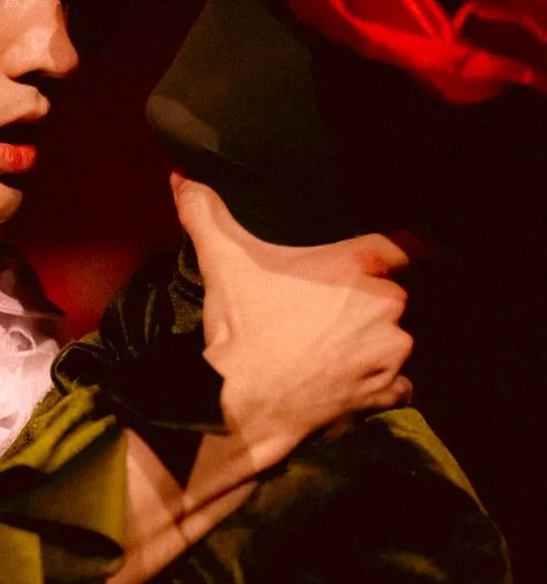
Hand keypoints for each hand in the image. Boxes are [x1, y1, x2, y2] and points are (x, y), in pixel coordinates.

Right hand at [172, 175, 412, 471]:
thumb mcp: (222, 263)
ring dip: (374, 343)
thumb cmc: (241, 331)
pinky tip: (347, 380)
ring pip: (395, 338)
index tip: (367, 266)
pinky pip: (398, 382)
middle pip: (393, 294)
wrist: (244, 406)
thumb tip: (181, 177)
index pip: (401, 247)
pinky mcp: (386, 390)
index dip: (386, 256)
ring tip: (335, 350)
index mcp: (356, 265)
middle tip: (329, 315)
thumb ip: (206, 213)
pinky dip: (379, 382)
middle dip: (366, 303)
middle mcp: (386, 305)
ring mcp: (390, 351)